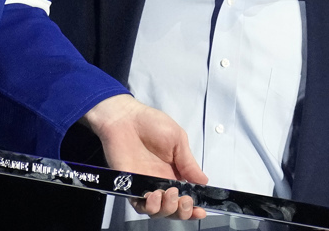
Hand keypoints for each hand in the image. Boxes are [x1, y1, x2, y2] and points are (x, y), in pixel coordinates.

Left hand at [82, 94, 207, 220]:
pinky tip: (154, 196)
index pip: (186, 197)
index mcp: (174, 173)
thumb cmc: (150, 123)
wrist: (124, 117)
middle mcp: (160, 183)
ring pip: (158, 211)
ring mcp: (145, 185)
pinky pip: (139, 205)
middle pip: (173, 209)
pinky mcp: (129, 186)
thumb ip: (189, 163)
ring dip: (167, 209)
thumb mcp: (178, 139)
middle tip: (184, 200)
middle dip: (182, 211)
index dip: (193, 208)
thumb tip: (204, 181)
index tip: (201, 210)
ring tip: (170, 195)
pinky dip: (149, 206)